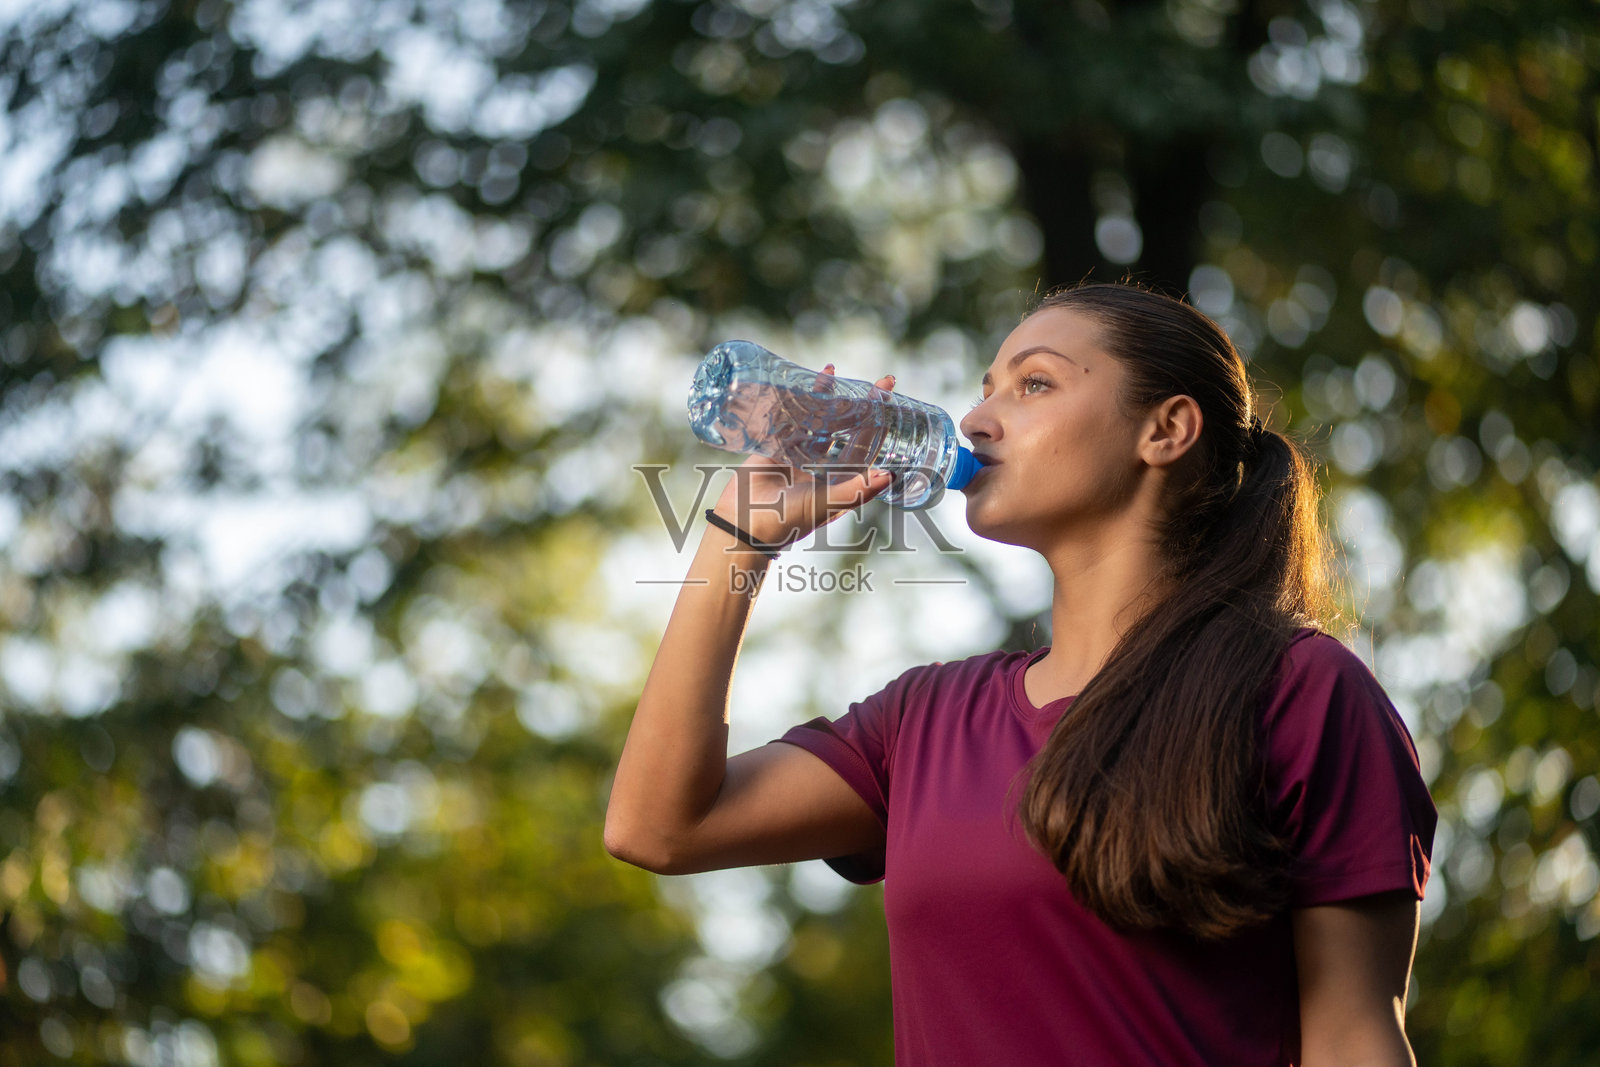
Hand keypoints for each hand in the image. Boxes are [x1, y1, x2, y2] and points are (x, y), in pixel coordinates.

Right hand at [710, 363, 897, 547]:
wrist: (745, 525)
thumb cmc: (789, 521)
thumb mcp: (826, 505)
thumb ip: (856, 491)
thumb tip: (891, 476)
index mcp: (840, 477)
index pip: (866, 442)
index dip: (879, 420)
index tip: (890, 397)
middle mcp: (823, 464)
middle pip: (847, 426)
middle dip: (861, 402)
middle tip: (881, 380)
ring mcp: (798, 454)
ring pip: (817, 419)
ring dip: (825, 396)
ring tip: (832, 371)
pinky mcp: (774, 447)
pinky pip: (787, 420)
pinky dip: (793, 402)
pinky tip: (798, 385)